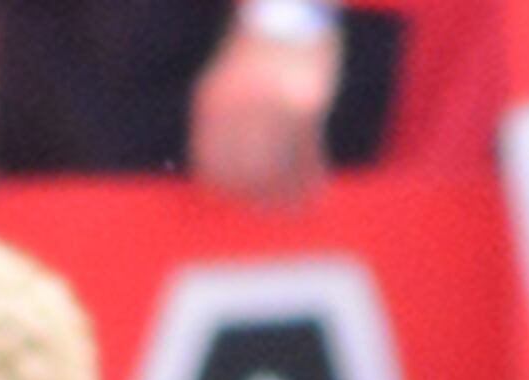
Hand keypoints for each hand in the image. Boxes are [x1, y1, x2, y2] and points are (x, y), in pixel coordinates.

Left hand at [190, 26, 338, 211]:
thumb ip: (223, 122)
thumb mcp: (224, 81)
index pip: (212, 164)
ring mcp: (273, 108)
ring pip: (278, 169)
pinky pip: (308, 153)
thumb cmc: (254, 48)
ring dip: (288, 197)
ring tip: (297, 210)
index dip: (227, 190)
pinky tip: (317, 192)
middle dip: (259, 200)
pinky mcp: (306, 105)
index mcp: (211, 103)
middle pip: (246, 173)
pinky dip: (312, 179)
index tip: (239, 200)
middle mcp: (239, 109)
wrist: (286, 8)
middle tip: (273, 211)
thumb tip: (228, 172)